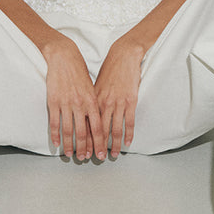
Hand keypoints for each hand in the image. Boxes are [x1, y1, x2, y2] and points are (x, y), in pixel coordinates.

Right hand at [41, 37, 99, 159]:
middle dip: (86, 148)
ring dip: (70, 145)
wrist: (64, 57)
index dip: (99, 143)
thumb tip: (98, 120)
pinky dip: (55, 135)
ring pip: (69, 130)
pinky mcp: (54, 101)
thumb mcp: (91, 88)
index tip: (100, 154)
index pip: (98, 128)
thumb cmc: (79, 71)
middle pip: (84, 132)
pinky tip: (56, 144)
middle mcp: (81, 104)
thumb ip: (94, 104)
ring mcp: (66, 104)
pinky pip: (55, 122)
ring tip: (71, 155)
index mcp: (93, 101)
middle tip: (85, 159)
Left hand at [93, 37, 141, 160]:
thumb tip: (86, 114)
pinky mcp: (130, 101)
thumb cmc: (109, 69)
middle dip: (96, 146)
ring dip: (113, 144)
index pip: (86, 125)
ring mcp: (117, 103)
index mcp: (92, 100)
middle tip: (96, 159)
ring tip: (112, 155)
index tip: (83, 151)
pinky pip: (128, 122)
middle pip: (98, 130)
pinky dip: (128, 134)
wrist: (123, 55)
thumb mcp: (95, 85)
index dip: (84, 140)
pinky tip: (128, 143)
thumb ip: (92, 100)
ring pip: (114, 129)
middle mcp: (103, 103)